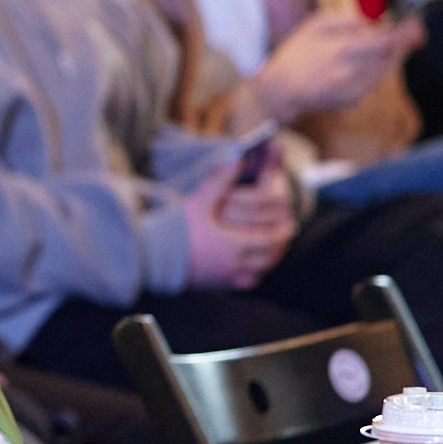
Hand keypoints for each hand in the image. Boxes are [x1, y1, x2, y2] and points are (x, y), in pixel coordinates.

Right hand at [183, 155, 296, 290]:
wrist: (153, 257)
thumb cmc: (175, 228)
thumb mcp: (199, 201)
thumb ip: (221, 180)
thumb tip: (237, 158)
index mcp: (234, 245)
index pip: (270, 240)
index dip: (281, 232)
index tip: (289, 224)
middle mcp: (235, 265)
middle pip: (269, 257)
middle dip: (279, 245)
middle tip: (285, 235)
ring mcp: (228, 278)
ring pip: (260, 270)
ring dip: (270, 259)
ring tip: (273, 248)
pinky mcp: (219, 285)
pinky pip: (246, 282)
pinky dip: (255, 274)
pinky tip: (254, 267)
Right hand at [246, 10, 418, 122]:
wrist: (279, 91)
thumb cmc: (295, 54)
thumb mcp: (315, 25)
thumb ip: (347, 20)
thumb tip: (374, 22)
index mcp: (342, 51)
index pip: (386, 41)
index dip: (405, 32)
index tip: (415, 22)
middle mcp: (353, 74)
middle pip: (391, 57)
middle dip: (403, 43)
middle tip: (411, 32)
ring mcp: (355, 90)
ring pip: (386, 70)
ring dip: (391, 56)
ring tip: (383, 44)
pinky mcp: (353, 101)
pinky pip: (373, 81)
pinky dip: (374, 70)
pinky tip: (360, 64)